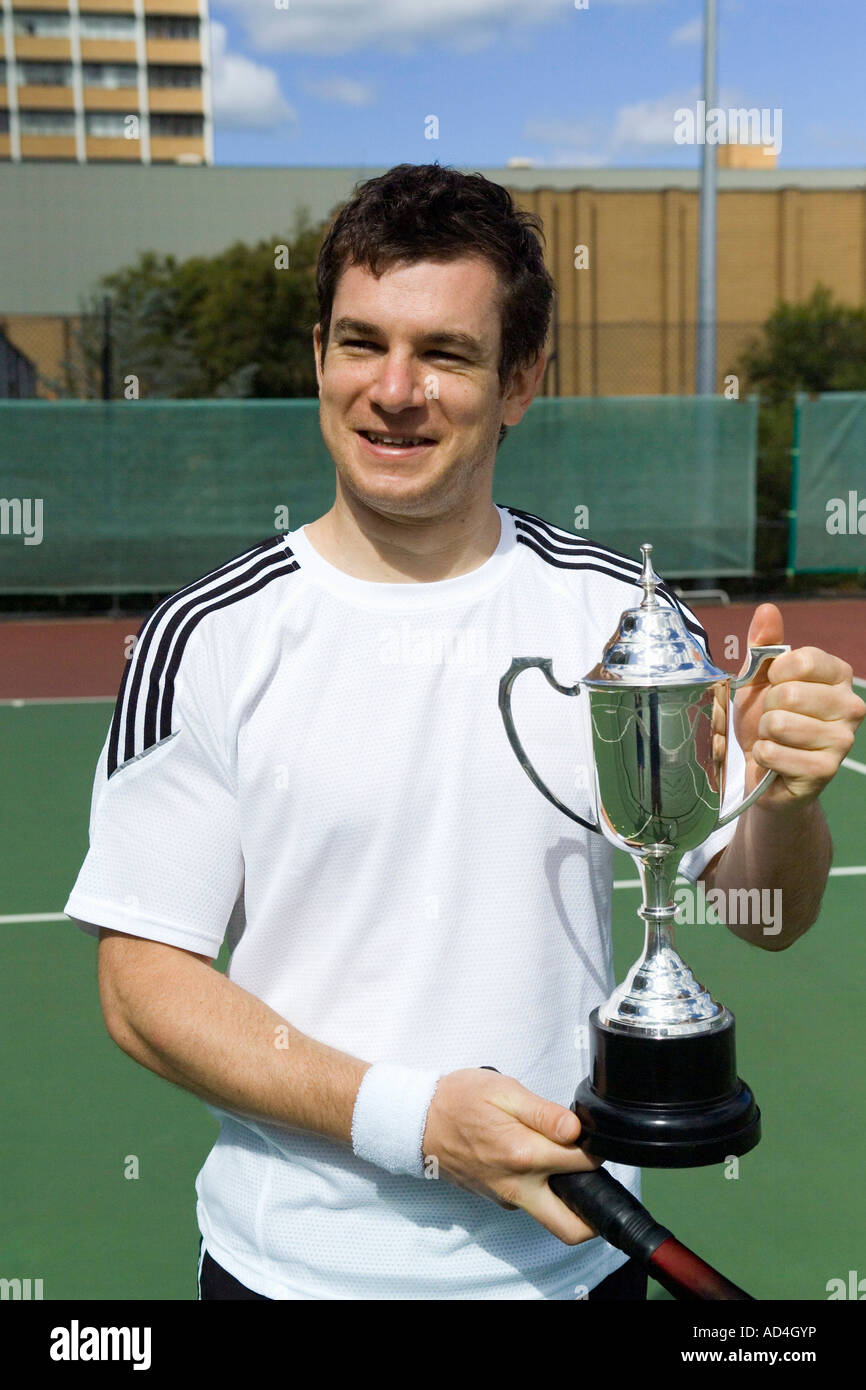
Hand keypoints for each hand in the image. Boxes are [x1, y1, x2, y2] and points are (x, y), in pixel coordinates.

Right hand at [421, 1068, 601, 1244]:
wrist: (419, 1121)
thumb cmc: (460, 1100)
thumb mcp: (503, 1090)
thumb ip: (543, 1112)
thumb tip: (576, 1130)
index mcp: (522, 1154)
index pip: (581, 1164)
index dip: (593, 1148)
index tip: (589, 1136)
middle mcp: (517, 1186)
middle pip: (571, 1226)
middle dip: (594, 1211)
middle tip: (592, 1176)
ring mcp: (506, 1198)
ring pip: (550, 1218)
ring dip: (567, 1198)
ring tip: (560, 1160)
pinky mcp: (498, 1200)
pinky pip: (530, 1204)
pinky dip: (542, 1189)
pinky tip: (533, 1160)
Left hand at [733, 604, 865, 810]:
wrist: (763, 772)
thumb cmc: (763, 722)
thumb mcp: (758, 679)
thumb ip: (763, 645)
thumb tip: (768, 609)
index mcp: (839, 676)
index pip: (803, 660)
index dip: (775, 674)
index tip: (774, 686)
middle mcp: (850, 705)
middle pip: (789, 693)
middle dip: (766, 709)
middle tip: (772, 720)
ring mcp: (842, 740)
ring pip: (779, 724)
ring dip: (764, 734)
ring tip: (774, 739)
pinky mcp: (826, 770)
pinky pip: (774, 753)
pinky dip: (763, 756)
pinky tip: (774, 760)